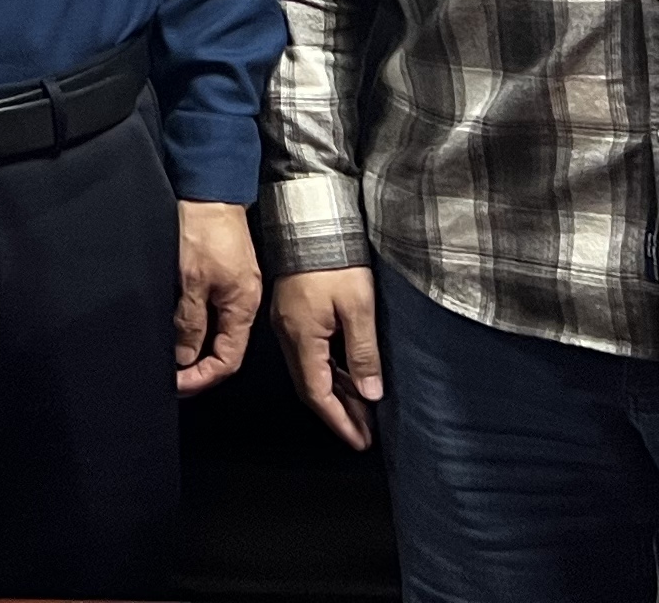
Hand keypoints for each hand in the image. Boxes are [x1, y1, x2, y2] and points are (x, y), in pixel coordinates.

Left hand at [174, 202, 261, 393]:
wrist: (210, 189)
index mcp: (242, 306)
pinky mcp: (224, 274)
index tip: (177, 385)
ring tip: (171, 358)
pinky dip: (195, 325)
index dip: (202, 377)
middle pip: (224, 348)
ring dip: (194, 347)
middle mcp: (243, 301)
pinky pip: (212, 311)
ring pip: (217, 330)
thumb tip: (185, 357)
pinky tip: (178, 327)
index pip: (228, 359)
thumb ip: (190, 321)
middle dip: (197, 367)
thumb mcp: (191, 280)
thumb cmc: (204, 228)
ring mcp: (234, 287)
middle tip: (171, 378)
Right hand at [268, 268, 383, 450]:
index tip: (359, 440)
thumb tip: (370, 394)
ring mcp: (288, 323)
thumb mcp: (357, 307)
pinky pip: (310, 353)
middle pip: (311, 386)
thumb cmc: (333, 259)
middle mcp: (288, 334)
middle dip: (339, 413)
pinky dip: (329, 371)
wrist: (309, 219)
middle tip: (364, 432)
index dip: (339, 421)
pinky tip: (347, 375)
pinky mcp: (293, 312)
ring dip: (335, 393)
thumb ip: (363, 353)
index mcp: (301, 337)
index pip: (317, 393)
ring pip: (310, 370)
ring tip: (362, 410)